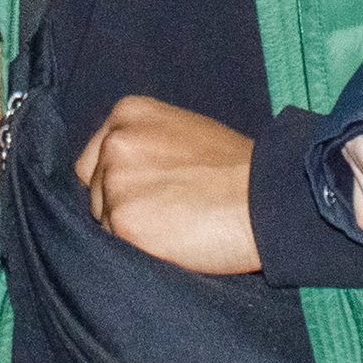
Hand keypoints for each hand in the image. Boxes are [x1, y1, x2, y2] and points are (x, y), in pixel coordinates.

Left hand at [77, 94, 260, 274]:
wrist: (267, 197)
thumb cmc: (234, 169)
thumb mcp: (183, 133)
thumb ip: (145, 144)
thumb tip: (119, 173)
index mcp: (129, 113)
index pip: (95, 159)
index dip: (121, 181)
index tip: (152, 191)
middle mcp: (116, 142)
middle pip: (95, 190)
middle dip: (123, 204)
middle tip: (169, 210)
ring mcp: (116, 181)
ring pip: (103, 220)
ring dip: (130, 229)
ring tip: (174, 225)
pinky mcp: (123, 220)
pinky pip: (115, 246)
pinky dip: (138, 250)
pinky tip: (172, 240)